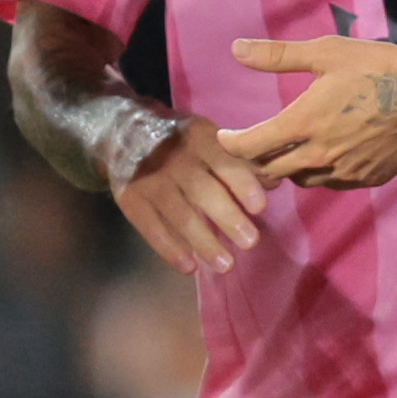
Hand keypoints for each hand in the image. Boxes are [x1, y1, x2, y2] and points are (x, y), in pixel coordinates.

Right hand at [111, 116, 268, 274]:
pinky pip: (150, 227)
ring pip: (179, 214)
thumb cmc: (181, 140)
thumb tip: (274, 181)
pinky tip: (189, 267)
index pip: (223, 161)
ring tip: (226, 265)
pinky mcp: (129, 198)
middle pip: (202, 191)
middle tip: (251, 242)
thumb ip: (240, 160)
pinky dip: (169, 249)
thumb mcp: (209, 138)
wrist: (122, 130)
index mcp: (198, 137)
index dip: (242, 183)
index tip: (260, 207)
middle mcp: (172, 157)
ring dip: (204, 242)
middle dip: (227, 217)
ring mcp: (148, 178)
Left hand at [222, 36, 396, 188]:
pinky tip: (325, 156)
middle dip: (256, 160)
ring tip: (288, 151)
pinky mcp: (367, 179)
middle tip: (254, 146)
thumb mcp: (327, 52)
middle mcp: (320, 155)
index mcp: (304, 123)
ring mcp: (345, 171)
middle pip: (270, 171)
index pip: (251, 146)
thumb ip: (278, 55)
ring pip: (301, 180)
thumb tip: (236, 49)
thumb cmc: (379, 68)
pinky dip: (319, 173)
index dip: (231, 143)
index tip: (225, 136)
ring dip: (287, 168)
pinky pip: (332, 183)